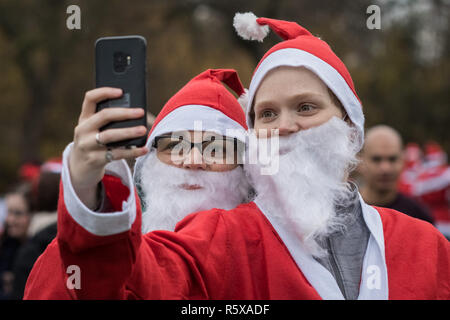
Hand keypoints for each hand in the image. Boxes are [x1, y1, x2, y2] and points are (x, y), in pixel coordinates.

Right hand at [69, 87, 148, 208]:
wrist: (79, 168)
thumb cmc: (94, 143)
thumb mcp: (94, 130)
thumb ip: (108, 121)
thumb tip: (135, 111)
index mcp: (84, 118)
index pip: (90, 98)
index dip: (105, 92)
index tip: (121, 91)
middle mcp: (83, 130)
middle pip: (104, 116)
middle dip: (124, 113)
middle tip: (140, 112)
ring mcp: (87, 145)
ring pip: (109, 135)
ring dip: (128, 132)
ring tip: (143, 130)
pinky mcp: (95, 160)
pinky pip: (116, 154)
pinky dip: (132, 151)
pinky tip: (143, 149)